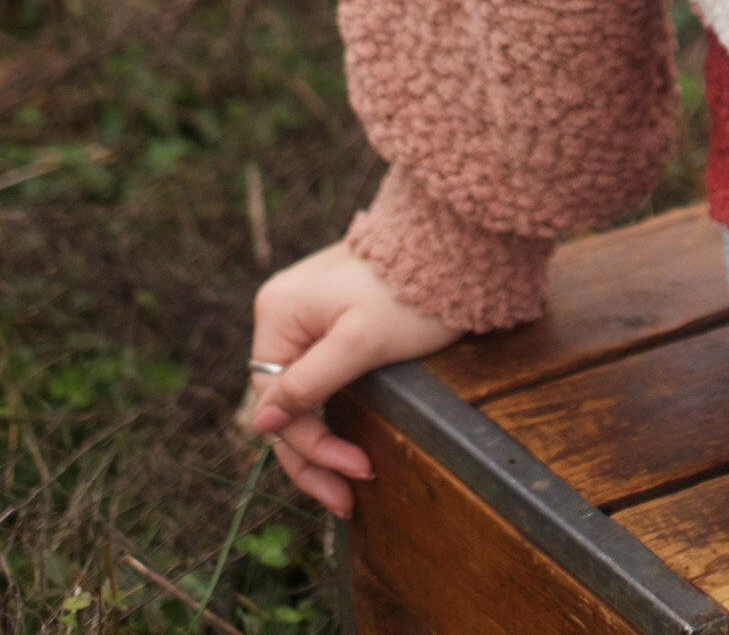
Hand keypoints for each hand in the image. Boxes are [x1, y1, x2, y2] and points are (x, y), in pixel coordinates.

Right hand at [244, 237, 462, 517]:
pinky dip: (334, 412)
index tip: (356, 476)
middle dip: (316, 456)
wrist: (455, 241)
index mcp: (278, 313)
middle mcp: (284, 313)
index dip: (313, 448)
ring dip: (324, 441)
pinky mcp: (335, 319)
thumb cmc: (409, 290)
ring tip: (350, 485)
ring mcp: (309, 315)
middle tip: (348, 501)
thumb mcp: (360, 342)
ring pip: (304, 395)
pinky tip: (347, 442)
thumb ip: (309, 383)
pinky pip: (322, 376)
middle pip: (287, 404)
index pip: (279, 403)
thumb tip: (260, 424)